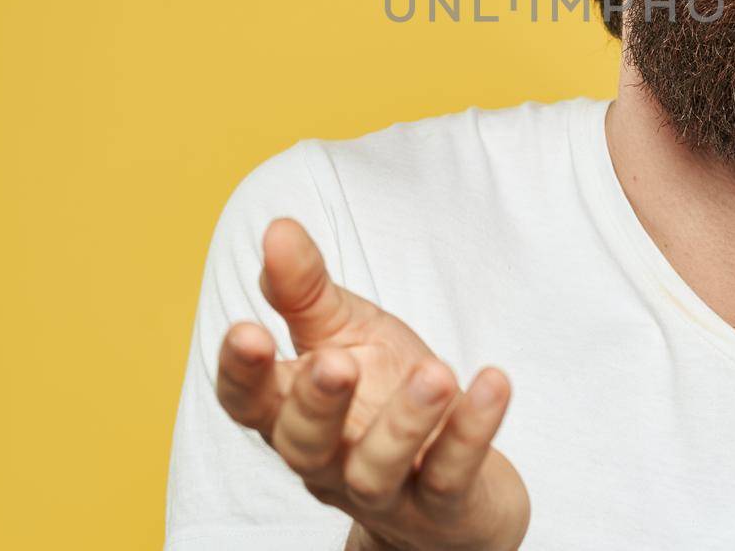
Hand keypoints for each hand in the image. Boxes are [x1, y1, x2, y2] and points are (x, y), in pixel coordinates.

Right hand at [215, 218, 529, 550]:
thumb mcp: (345, 334)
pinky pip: (453, 473)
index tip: (245, 330)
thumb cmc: (383, 396)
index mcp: (293, 414)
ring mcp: (385, 491)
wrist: (452, 489)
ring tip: (436, 373)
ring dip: (404, 422)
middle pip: (303, 444)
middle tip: (335, 361)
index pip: (249, 402)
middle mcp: (328, 461)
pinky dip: (473, 430)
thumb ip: (306, 291)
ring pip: (376, 469)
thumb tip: (278, 228)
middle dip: (316, 403)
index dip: (241, 373)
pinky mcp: (444, 506)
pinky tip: (492, 382)